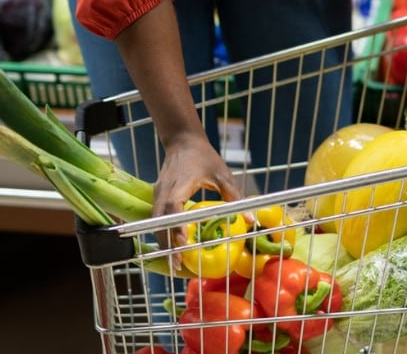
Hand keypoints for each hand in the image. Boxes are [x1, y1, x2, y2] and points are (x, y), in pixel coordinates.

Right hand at [153, 130, 242, 254]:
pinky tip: (172, 247)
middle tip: (178, 265)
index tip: (184, 244)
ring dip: (164, 242)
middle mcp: (164, 191)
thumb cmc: (204, 157)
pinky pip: (157, 219)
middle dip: (168, 244)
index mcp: (179, 184)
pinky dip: (163, 233)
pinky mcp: (158, 197)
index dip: (176, 226)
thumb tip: (251, 220)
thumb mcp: (223, 174)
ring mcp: (158, 194)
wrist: (183, 141)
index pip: (173, 208)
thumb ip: (235, 197)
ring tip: (175, 263)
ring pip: (155, 223)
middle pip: (160, 222)